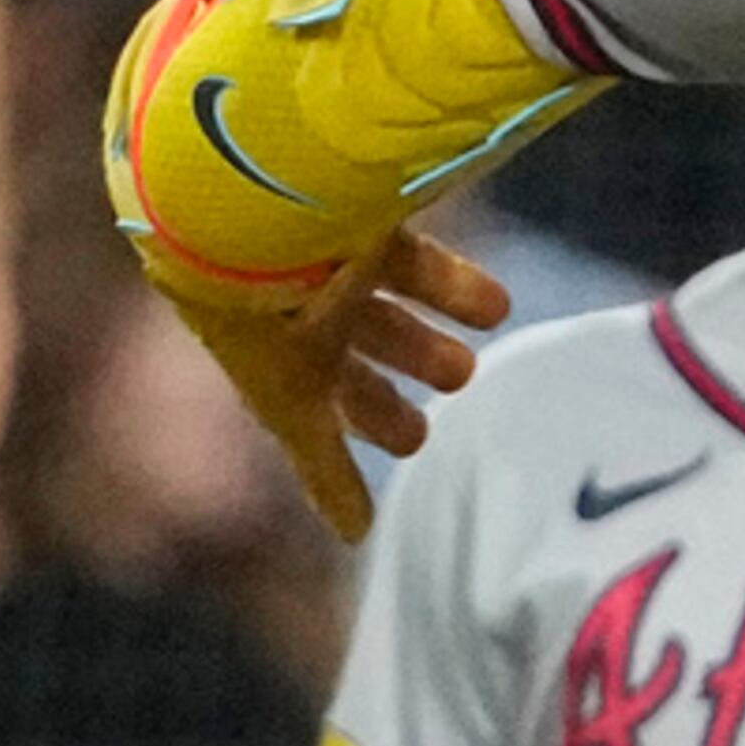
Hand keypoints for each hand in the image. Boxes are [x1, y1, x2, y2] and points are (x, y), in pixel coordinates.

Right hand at [155, 227, 510, 542]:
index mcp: (272, 353)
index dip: (363, 425)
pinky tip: (495, 300)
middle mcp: (301, 306)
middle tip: (452, 389)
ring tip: (491, 326)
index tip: (413, 446)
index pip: (320, 401)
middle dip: (403, 370)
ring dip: (439, 313)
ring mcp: (332, 258)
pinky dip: (455, 278)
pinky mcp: (365, 208)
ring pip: (395, 288)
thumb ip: (322, 468)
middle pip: (358, 342)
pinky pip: (415, 242)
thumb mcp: (292, 401)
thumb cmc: (266, 317)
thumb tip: (356, 537)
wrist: (249, 209)